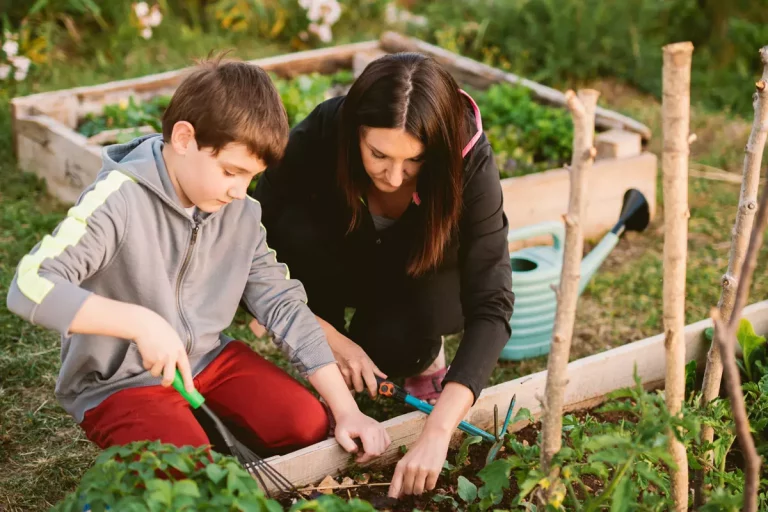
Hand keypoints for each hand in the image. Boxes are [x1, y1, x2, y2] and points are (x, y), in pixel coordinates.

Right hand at [68, 295, 195, 394]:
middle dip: (167, 382)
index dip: (188, 381)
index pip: (186, 369)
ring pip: (156, 374)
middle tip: (165, 382)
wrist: (146, 324)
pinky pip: (148, 367)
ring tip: (153, 356)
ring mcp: (161, 358)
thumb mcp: (173, 341)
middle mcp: (172, 356)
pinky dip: (146, 363)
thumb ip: (175, 354)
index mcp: (180, 351)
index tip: (190, 392)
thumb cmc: (160, 331)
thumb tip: (174, 371)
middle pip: (170, 378)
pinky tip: (147, 352)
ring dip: (153, 369)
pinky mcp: (150, 359)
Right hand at [315, 316, 385, 397]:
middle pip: (360, 388)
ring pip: (350, 388)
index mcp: (364, 363)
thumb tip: (384, 377)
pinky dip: (344, 383)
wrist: (333, 341)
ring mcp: (345, 371)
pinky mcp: (336, 374)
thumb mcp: (364, 355)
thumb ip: (374, 368)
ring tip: (351, 378)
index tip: (373, 395)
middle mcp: (355, 368)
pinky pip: (343, 384)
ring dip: (351, 386)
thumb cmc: (350, 347)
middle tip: (360, 383)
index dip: (373, 392)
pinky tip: (344, 377)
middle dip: (360, 388)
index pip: (371, 382)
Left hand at [334, 409, 391, 463]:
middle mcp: (376, 429)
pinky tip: (372, 446)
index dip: (364, 459)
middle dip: (368, 457)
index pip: (371, 452)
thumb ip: (347, 446)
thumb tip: (357, 451)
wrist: (350, 414)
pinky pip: (387, 443)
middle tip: (359, 453)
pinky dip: (380, 448)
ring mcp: (381, 428)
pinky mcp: (383, 429)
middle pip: (378, 452)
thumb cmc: (344, 425)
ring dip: (374, 453)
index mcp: (366, 431)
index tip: (356, 458)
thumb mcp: (340, 436)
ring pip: (383, 449)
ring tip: (364, 449)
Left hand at [388, 426, 450, 497]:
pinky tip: (431, 474)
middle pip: (408, 491)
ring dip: (421, 488)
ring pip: (419, 491)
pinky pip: (430, 487)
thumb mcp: (407, 460)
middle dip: (412, 489)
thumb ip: (403, 475)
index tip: (393, 503)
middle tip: (416, 481)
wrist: (434, 437)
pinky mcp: (434, 471)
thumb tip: (400, 494)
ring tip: (424, 477)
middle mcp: (410, 469)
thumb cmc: (419, 449)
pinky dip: (430, 484)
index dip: (393, 497)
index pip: (394, 487)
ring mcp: (422, 470)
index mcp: (401, 466)